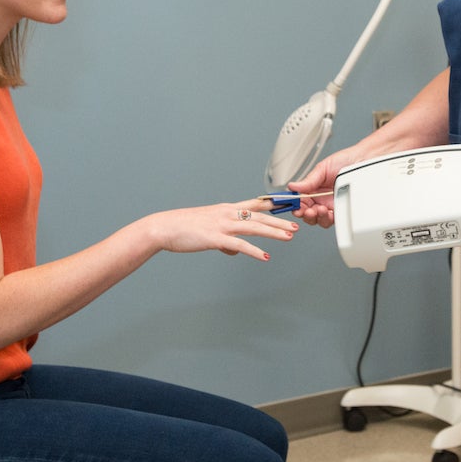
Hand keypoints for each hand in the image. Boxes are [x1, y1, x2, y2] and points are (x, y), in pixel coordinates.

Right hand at [147, 200, 296, 261]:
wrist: (164, 227)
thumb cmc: (183, 228)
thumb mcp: (207, 229)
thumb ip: (224, 239)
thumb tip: (233, 250)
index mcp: (226, 209)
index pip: (255, 205)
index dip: (273, 206)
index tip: (288, 206)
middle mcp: (227, 213)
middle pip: (260, 216)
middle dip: (280, 221)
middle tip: (296, 225)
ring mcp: (222, 225)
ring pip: (255, 227)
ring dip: (274, 232)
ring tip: (289, 237)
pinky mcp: (216, 238)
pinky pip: (240, 245)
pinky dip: (254, 251)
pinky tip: (265, 256)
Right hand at [286, 149, 354, 228]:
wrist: (363, 160)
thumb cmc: (344, 161)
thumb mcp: (322, 169)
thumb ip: (308, 181)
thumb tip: (292, 186)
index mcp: (313, 189)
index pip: (300, 201)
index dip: (296, 206)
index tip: (295, 206)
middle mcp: (321, 199)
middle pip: (308, 213)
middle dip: (306, 214)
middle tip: (307, 210)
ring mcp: (331, 205)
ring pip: (319, 219)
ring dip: (317, 217)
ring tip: (320, 209)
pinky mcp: (342, 210)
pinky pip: (333, 220)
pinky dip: (328, 219)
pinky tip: (329, 212)